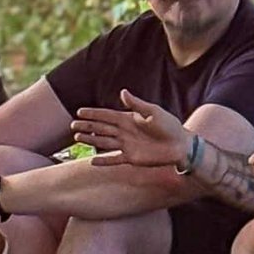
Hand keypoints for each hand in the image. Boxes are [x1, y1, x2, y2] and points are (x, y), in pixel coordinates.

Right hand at [76, 92, 193, 174]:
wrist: (180, 145)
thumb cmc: (170, 126)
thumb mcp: (154, 112)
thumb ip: (137, 104)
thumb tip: (122, 92)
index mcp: (129, 119)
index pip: (107, 115)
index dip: (93, 113)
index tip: (79, 111)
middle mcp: (125, 132)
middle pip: (101, 128)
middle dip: (87, 126)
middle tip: (72, 125)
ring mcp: (127, 145)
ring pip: (104, 142)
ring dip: (91, 141)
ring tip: (77, 138)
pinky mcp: (131, 158)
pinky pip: (114, 159)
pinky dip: (103, 160)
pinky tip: (92, 161)